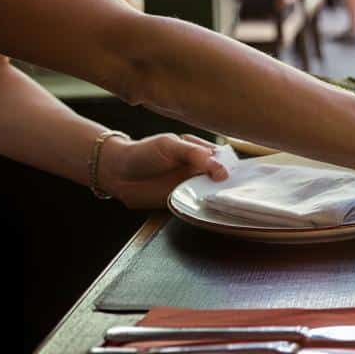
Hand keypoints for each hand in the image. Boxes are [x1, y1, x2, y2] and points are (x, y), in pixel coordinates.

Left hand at [97, 133, 228, 208]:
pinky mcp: (183, 200)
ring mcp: (191, 185)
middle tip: (234, 189)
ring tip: (227, 199)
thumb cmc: (143, 152)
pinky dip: (207, 207)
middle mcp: (199, 168)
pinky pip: (199, 205)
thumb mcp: (169, 145)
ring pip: (213, 192)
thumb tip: (220, 168)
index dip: (231, 166)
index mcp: (199, 150)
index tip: (237, 174)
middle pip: (223, 177)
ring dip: (219, 196)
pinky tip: (213, 208)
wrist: (117, 173)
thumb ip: (193, 153)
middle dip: (230, 183)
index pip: (223, 158)